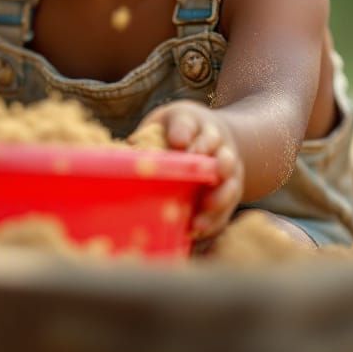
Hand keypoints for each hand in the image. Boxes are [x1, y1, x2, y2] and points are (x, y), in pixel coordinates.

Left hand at [136, 101, 243, 239]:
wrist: (208, 136)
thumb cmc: (173, 133)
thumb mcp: (159, 127)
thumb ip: (144, 140)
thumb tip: (121, 157)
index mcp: (192, 122)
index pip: (187, 123)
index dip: (183, 133)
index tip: (178, 144)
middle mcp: (215, 141)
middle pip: (216, 149)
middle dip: (208, 162)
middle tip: (198, 174)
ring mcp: (227, 166)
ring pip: (229, 180)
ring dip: (217, 197)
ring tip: (200, 215)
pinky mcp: (231, 190)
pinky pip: (227, 206)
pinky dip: (214, 219)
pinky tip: (197, 230)